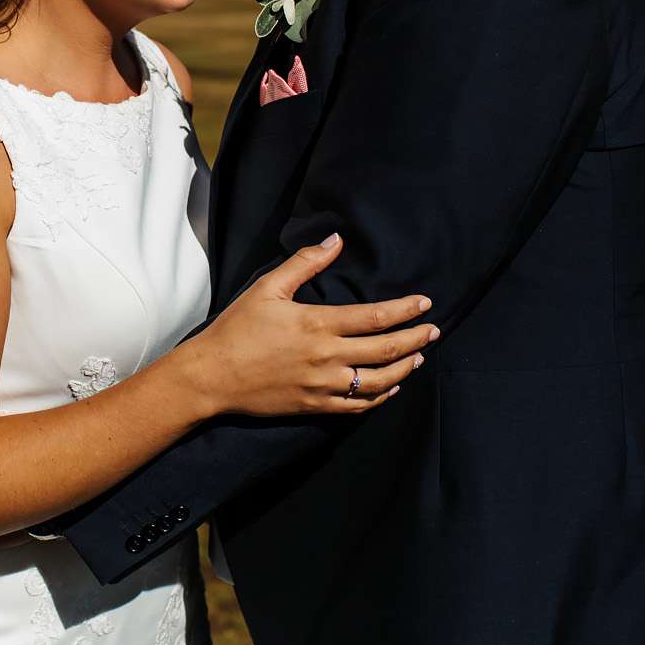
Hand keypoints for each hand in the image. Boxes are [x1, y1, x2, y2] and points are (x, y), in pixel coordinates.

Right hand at [180, 233, 434, 417]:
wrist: (211, 376)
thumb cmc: (237, 328)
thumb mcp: (268, 287)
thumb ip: (305, 262)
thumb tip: (336, 239)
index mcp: (318, 324)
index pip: (376, 317)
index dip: (406, 310)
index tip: (425, 303)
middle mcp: (327, 357)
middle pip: (386, 350)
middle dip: (416, 339)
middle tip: (433, 330)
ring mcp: (323, 385)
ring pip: (378, 381)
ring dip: (404, 369)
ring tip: (418, 357)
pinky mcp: (314, 405)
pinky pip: (358, 405)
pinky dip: (380, 397)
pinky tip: (390, 388)